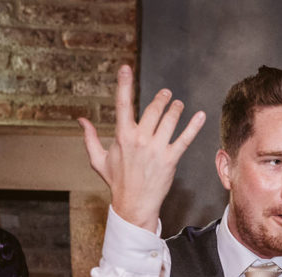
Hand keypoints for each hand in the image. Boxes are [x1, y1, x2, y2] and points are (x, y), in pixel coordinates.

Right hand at [77, 64, 205, 231]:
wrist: (134, 204)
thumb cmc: (116, 182)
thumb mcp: (98, 159)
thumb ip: (90, 138)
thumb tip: (81, 120)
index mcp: (122, 135)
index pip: (122, 104)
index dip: (124, 84)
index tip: (126, 68)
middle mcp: (140, 139)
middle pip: (153, 110)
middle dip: (161, 99)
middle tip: (166, 94)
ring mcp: (157, 148)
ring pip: (169, 121)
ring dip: (176, 109)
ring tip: (178, 104)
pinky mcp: (171, 159)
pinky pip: (185, 138)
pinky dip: (194, 126)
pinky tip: (201, 115)